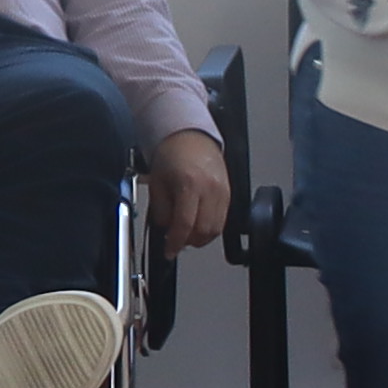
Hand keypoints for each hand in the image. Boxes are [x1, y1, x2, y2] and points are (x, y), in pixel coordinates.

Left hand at [146, 129, 230, 253]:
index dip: (175, 242)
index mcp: (189, 184)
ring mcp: (223, 192)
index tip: (169, 251)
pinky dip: (209, 228)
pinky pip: (222, 220)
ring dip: (201, 237)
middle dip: (188, 241)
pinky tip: (198, 224)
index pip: (185, 224)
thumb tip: (166, 230)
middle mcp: (210, 189)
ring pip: (216, 229)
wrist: (190, 136)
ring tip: (187, 233)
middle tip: (176, 241)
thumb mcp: (157, 183)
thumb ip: (161, 210)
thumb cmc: (172, 154)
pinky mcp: (229, 194)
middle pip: (204, 230)